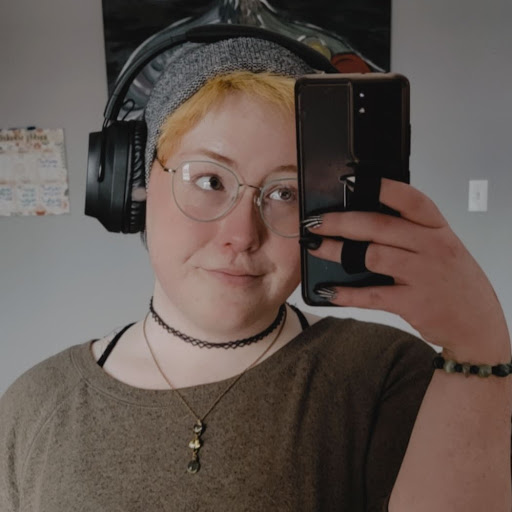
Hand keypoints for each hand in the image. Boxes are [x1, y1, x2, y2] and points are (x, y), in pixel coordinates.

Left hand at [306, 178, 509, 361]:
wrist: (478, 325)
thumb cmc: (455, 284)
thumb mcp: (442, 249)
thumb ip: (412, 234)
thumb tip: (364, 223)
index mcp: (438, 230)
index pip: (411, 200)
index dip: (382, 187)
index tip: (352, 181)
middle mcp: (432, 248)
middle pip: (379, 226)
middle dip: (340, 221)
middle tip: (315, 221)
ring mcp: (423, 275)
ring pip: (371, 256)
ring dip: (336, 252)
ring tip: (314, 248)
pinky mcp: (412, 303)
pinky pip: (372, 295)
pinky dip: (346, 293)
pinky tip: (328, 290)